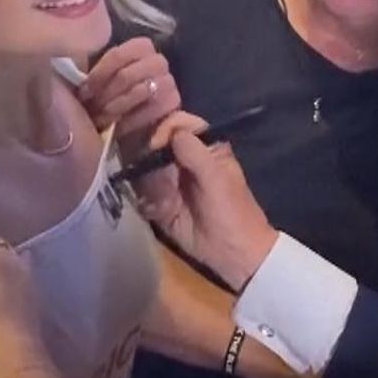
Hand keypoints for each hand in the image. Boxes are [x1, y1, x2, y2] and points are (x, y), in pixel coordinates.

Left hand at [79, 37, 180, 146]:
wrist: (119, 127)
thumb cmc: (104, 100)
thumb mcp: (95, 77)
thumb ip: (92, 64)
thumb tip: (83, 50)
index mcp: (138, 48)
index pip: (118, 55)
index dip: (100, 74)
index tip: (85, 91)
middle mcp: (157, 61)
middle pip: (128, 75)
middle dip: (108, 94)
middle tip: (94, 108)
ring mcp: (169, 82)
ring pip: (143, 90)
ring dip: (119, 106)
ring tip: (104, 118)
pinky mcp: (173, 103)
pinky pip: (154, 108)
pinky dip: (133, 119)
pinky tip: (120, 127)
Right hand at [134, 112, 276, 291]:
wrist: (234, 253)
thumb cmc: (234, 212)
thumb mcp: (217, 179)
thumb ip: (195, 154)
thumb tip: (172, 132)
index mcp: (205, 147)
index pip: (178, 124)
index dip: (165, 129)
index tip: (157, 144)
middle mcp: (184, 160)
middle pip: (155, 144)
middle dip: (149, 157)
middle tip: (153, 174)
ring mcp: (170, 181)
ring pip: (145, 169)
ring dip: (148, 182)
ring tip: (163, 198)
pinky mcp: (160, 203)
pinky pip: (143, 194)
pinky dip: (146, 201)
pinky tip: (159, 211)